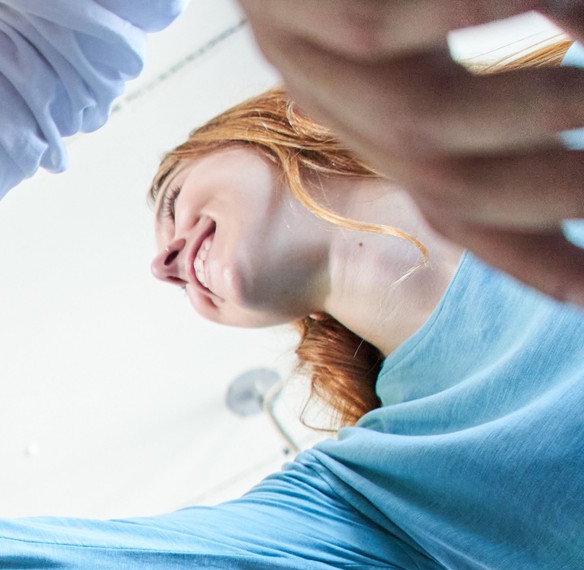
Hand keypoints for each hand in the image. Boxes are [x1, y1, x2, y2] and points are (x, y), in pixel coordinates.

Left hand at [239, 0, 583, 303]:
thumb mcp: (425, 8)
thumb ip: (488, 26)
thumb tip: (562, 55)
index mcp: (361, 95)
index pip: (449, 198)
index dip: (524, 252)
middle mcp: (328, 85)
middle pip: (439, 175)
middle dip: (546, 195)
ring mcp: (304, 39)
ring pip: (415, 117)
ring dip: (528, 110)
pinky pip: (381, 21)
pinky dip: (473, 15)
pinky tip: (550, 10)